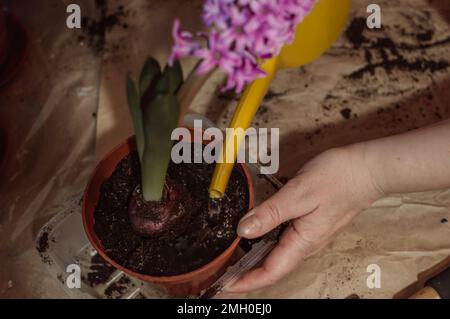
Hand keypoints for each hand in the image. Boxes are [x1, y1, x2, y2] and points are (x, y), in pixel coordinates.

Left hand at [227, 144, 383, 293]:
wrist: (366, 170)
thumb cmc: (337, 179)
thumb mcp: (299, 193)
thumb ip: (271, 213)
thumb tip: (243, 230)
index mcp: (302, 242)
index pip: (270, 272)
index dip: (246, 282)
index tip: (224, 287)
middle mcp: (305, 244)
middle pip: (272, 269)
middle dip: (246, 278)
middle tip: (222, 280)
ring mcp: (308, 236)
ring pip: (277, 258)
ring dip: (254, 265)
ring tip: (233, 265)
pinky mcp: (308, 225)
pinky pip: (283, 244)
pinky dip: (264, 248)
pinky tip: (254, 241)